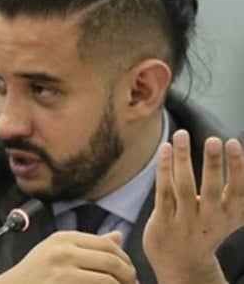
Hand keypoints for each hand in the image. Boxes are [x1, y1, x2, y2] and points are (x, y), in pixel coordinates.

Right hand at [0, 231, 136, 283]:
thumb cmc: (35, 274)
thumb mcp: (56, 251)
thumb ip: (87, 244)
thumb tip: (118, 235)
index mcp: (64, 238)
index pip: (107, 244)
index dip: (125, 259)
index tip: (129, 272)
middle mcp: (64, 250)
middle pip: (112, 259)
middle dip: (129, 275)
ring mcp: (64, 271)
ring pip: (110, 278)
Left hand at [143, 129, 243, 283]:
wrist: (182, 265)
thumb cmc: (206, 229)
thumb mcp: (228, 216)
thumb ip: (232, 194)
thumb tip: (238, 157)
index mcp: (230, 216)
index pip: (237, 189)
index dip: (236, 167)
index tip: (233, 141)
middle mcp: (209, 219)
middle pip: (210, 188)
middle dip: (213, 163)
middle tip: (213, 139)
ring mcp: (185, 221)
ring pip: (183, 186)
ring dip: (182, 159)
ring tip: (182, 135)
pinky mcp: (163, 221)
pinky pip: (164, 190)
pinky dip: (164, 168)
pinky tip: (165, 149)